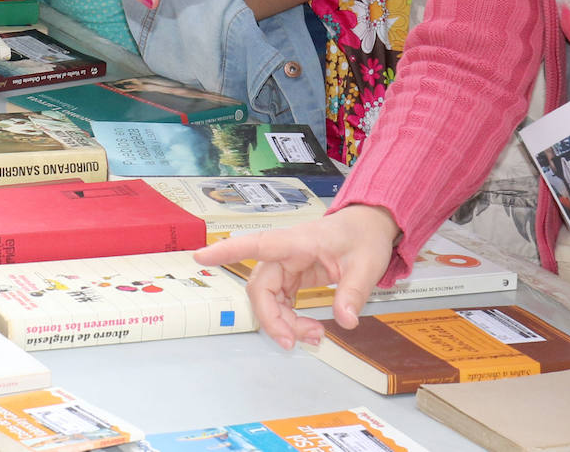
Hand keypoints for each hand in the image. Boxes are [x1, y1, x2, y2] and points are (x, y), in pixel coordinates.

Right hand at [200, 205, 398, 348]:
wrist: (369, 227)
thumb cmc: (363, 236)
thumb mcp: (367, 264)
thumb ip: (354, 292)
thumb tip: (345, 321)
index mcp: (298, 241)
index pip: (256, 244)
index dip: (227, 251)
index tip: (200, 256)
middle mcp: (286, 252)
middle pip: (261, 286)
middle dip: (272, 318)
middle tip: (294, 342)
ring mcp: (288, 264)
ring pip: (268, 297)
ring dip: (283, 322)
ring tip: (314, 336)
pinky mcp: (293, 275)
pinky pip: (280, 300)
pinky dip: (290, 318)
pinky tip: (309, 328)